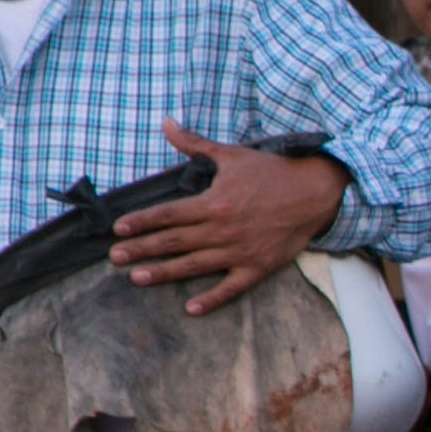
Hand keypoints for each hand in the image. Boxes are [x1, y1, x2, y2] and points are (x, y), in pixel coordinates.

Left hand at [105, 122, 351, 315]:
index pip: (167, 215)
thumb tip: (166, 123)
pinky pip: (231, 287)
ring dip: (163, 273)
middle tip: (114, 257)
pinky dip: (212, 299)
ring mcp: (239, 251)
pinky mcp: (258, 266)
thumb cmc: (272, 172)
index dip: (141, 222)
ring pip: (193, 265)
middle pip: (173, 242)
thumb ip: (194, 144)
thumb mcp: (231, 155)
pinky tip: (191, 308)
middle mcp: (222, 230)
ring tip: (136, 278)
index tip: (118, 229)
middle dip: (141, 249)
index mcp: (213, 203)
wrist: (315, 193)